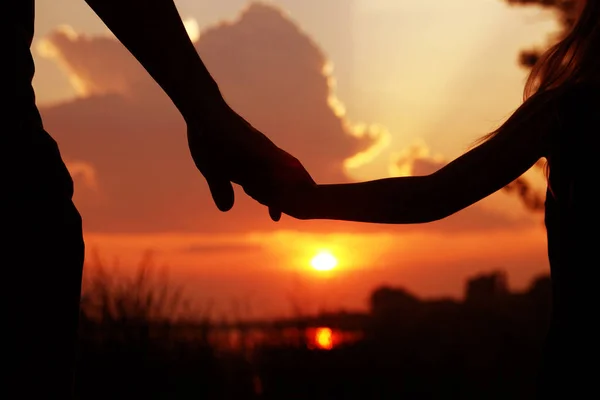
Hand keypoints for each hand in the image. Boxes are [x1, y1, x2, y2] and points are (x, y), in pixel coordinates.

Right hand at [187, 102, 314, 219]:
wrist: (202, 110)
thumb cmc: (207, 138)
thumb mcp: (212, 171)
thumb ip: (222, 188)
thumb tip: (226, 209)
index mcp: (251, 163)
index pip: (266, 186)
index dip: (271, 202)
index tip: (275, 217)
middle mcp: (260, 155)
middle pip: (282, 176)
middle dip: (291, 194)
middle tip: (304, 209)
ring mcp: (258, 147)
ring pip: (279, 167)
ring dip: (290, 182)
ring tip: (305, 193)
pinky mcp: (252, 140)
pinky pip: (268, 155)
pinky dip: (277, 167)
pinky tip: (286, 175)